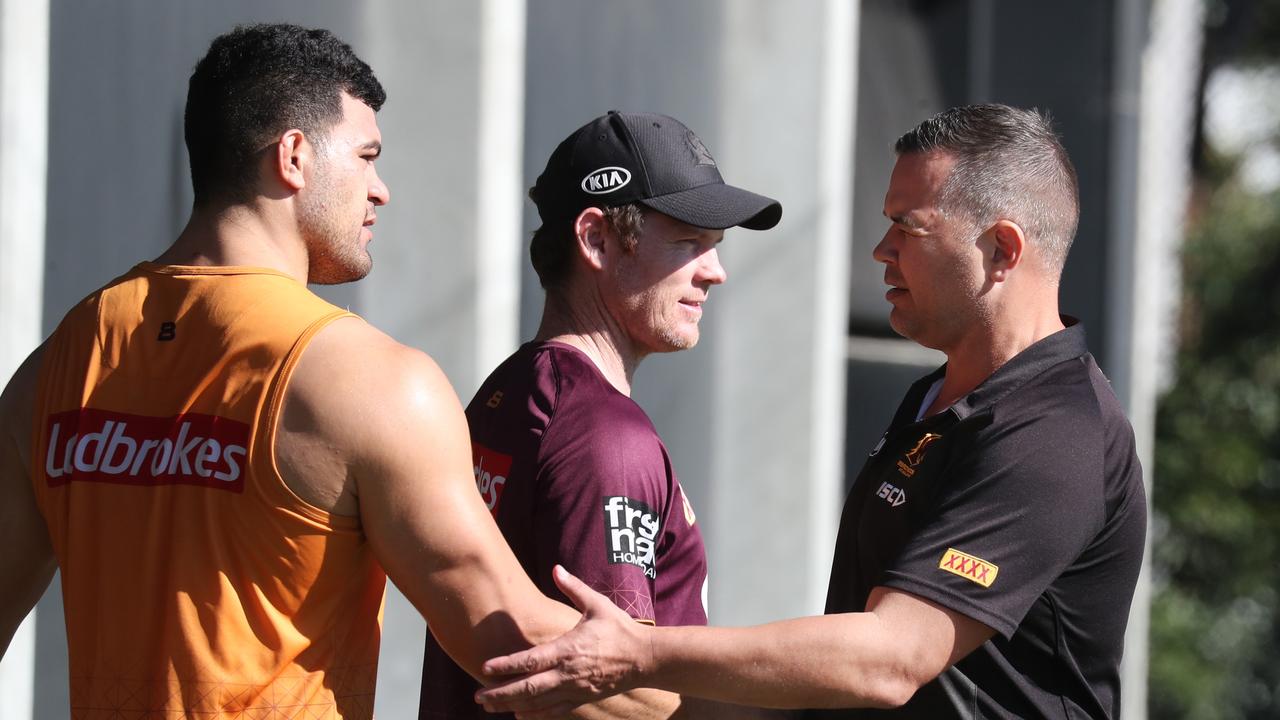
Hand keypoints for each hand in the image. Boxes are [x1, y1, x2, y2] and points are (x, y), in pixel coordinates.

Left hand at [475, 565, 653, 716]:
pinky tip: (520, 714)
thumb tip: (556, 569)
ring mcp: (575, 689)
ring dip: (512, 704)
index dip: (507, 665)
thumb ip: (574, 588)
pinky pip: (554, 711)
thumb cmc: (620, 629)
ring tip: (491, 706)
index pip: (531, 660)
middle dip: (501, 693)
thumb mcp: (597, 604)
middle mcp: (568, 673)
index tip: (486, 668)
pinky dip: (535, 715)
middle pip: (528, 687)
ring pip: (538, 703)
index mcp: (568, 649)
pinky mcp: (582, 699)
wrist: (645, 658)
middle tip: (479, 696)